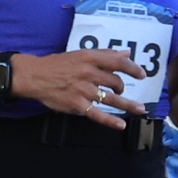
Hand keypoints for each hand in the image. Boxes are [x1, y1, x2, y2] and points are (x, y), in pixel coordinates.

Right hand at [14, 46, 150, 127]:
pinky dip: (110, 120)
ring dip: (127, 104)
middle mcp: (89, 73)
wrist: (34, 76)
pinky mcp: (77, 105)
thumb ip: (104, 54)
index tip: (142, 74)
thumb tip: (126, 53)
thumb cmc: (57, 64)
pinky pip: (97, 114)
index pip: (118, 62)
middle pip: (115, 81)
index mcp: (90, 58)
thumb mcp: (80, 54)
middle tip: (120, 90)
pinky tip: (121, 124)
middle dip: (122, 87)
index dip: (133, 68)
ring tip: (139, 109)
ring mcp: (83, 90)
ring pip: (111, 98)